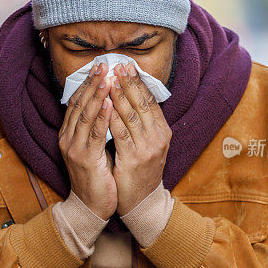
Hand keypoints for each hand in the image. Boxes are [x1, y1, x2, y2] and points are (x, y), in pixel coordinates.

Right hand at [58, 62, 116, 219]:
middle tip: (103, 65)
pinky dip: (102, 116)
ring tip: (107, 78)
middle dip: (92, 83)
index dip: (87, 84)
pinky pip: (94, 133)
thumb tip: (108, 106)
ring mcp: (73, 148)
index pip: (76, 103)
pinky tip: (110, 103)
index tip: (98, 67)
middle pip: (79, 104)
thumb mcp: (94, 149)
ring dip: (97, 95)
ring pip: (85, 115)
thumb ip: (95, 129)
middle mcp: (67, 138)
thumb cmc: (96, 177)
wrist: (90, 207)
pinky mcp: (84, 159)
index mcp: (69, 134)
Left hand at [108, 62, 171, 215]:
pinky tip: (104, 105)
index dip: (139, 83)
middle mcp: (158, 138)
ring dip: (119, 95)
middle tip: (118, 65)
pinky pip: (120, 134)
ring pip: (131, 115)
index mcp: (163, 132)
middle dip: (129, 83)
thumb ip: (144, 124)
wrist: (142, 201)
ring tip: (109, 79)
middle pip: (142, 104)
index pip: (150, 101)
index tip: (128, 66)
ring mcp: (147, 149)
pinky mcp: (133, 159)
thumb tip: (135, 97)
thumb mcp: (149, 145)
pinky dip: (111, 117)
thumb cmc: (142, 171)